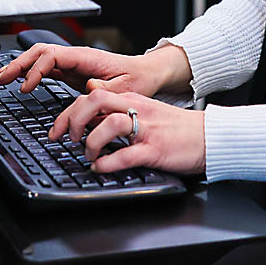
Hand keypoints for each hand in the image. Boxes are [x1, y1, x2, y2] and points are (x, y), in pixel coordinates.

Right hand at [0, 43, 189, 97]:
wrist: (147, 74)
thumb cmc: (138, 80)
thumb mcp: (125, 88)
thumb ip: (105, 89)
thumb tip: (87, 86)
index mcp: (86, 57)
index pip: (52, 56)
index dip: (36, 70)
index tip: (26, 86)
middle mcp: (76, 57)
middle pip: (40, 52)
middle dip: (19, 63)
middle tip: (1, 78)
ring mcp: (73, 64)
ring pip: (40, 58)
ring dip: (21, 66)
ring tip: (3, 78)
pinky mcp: (73, 72)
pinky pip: (47, 69)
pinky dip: (31, 73)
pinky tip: (21, 82)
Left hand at [49, 88, 205, 175]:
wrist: (208, 136)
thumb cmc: (176, 128)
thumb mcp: (145, 110)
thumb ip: (119, 110)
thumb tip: (90, 112)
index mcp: (131, 99)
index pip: (90, 96)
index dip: (67, 112)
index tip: (57, 129)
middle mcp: (136, 110)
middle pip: (94, 102)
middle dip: (72, 120)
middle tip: (67, 139)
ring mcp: (146, 129)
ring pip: (108, 125)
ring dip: (91, 142)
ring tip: (89, 155)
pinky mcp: (154, 150)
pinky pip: (125, 155)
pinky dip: (108, 164)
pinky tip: (101, 168)